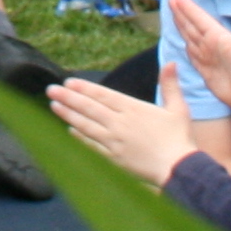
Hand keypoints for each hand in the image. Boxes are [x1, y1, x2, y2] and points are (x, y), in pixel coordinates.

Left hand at [48, 73, 193, 187]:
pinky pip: (91, 145)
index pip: (103, 95)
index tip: (69, 82)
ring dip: (68, 115)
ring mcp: (115, 142)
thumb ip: (170, 85)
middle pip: (89, 108)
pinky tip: (68, 131)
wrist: (178, 169)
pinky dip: (79, 137)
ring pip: (86, 125)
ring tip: (54, 106)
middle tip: (51, 90)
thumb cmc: (179, 139)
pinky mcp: (113, 159)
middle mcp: (120, 123)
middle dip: (68, 98)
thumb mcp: (178, 108)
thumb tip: (171, 62)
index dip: (85, 88)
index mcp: (134, 109)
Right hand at [170, 0, 230, 122]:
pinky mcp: (206, 71)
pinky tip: (185, 43)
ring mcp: (209, 58)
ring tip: (174, 17)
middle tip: (171, 1)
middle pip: (192, 26)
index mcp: (218, 37)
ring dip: (182, 28)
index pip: (199, 19)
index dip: (188, 9)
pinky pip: (193, 56)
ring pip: (191, 39)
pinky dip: (187, 48)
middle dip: (182, 14)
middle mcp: (212, 45)